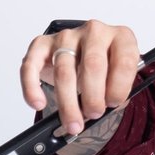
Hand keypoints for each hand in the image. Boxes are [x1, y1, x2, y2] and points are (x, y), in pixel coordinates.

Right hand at [20, 20, 140, 154]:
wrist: (85, 54)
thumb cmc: (107, 68)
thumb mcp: (120, 78)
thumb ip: (116, 92)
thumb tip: (102, 111)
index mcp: (121, 38)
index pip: (124, 62)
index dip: (118, 88)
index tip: (113, 104)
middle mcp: (95, 32)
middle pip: (92, 65)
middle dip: (93, 97)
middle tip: (93, 114)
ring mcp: (67, 36)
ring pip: (64, 71)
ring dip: (67, 102)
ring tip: (73, 122)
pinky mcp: (42, 44)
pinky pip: (31, 65)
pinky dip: (32, 88)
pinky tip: (38, 103)